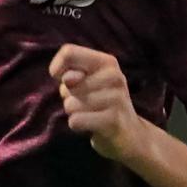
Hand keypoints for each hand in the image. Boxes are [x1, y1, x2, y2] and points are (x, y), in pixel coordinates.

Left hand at [49, 43, 145, 162]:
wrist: (130, 134)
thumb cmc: (100, 103)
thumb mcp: (84, 82)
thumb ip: (70, 73)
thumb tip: (67, 78)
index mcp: (107, 62)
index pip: (68, 52)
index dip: (56, 68)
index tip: (64, 81)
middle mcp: (115, 76)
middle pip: (67, 84)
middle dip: (68, 97)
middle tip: (87, 102)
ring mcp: (117, 98)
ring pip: (70, 104)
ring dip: (74, 113)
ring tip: (91, 114)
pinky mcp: (113, 121)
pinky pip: (76, 121)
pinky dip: (78, 125)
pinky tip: (92, 126)